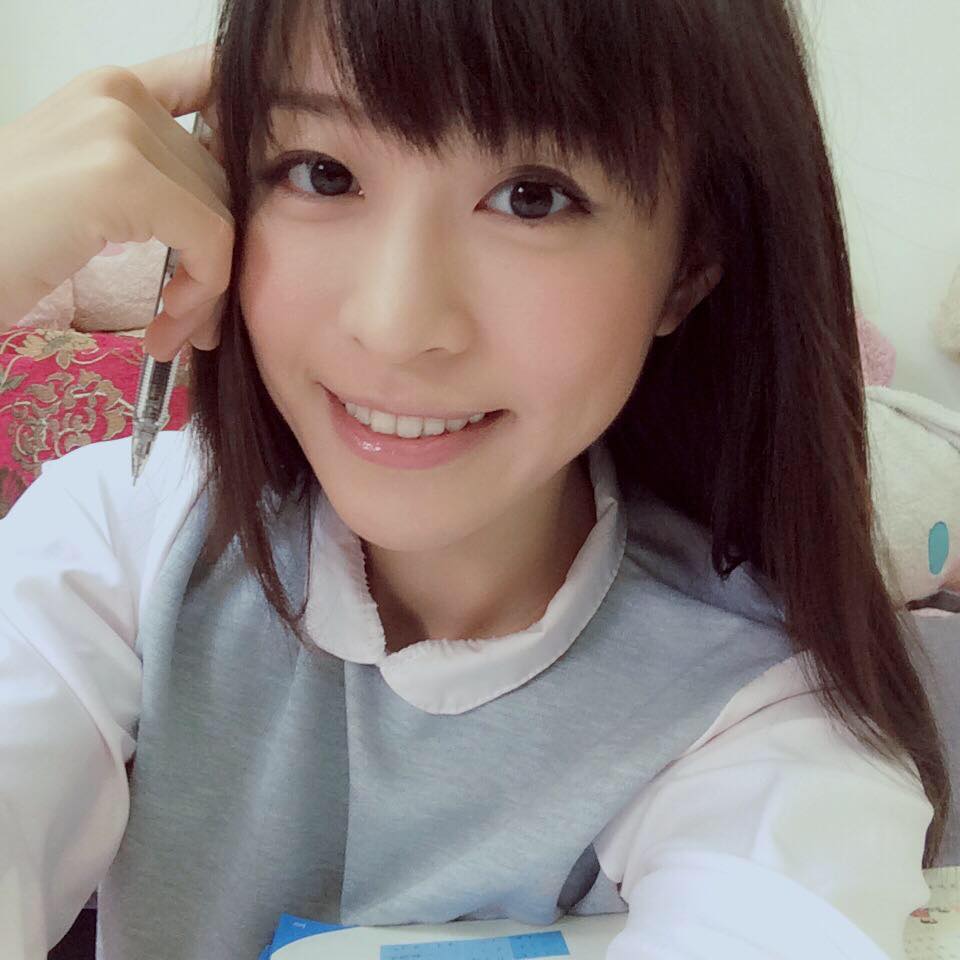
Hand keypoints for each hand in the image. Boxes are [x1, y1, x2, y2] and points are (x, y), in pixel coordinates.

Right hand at [0, 44, 233, 361]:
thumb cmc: (10, 243)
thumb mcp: (89, 197)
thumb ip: (156, 184)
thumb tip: (231, 216)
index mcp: (111, 92)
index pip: (216, 84)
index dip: (256, 131)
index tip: (271, 195)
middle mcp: (120, 94)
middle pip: (224, 179)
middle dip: (220, 258)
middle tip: (196, 318)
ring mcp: (120, 128)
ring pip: (223, 216)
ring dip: (209, 290)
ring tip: (176, 332)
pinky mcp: (121, 174)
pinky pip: (211, 240)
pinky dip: (201, 293)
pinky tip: (167, 328)